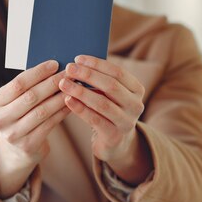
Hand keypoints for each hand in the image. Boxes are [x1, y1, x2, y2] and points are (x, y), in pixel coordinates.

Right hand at [0, 60, 68, 195]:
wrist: (18, 147)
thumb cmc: (22, 113)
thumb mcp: (17, 100)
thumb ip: (29, 86)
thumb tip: (54, 66)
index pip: (18, 83)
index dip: (38, 72)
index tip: (55, 64)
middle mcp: (0, 119)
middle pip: (31, 96)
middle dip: (52, 83)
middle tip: (69, 73)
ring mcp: (13, 134)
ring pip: (42, 111)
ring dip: (60, 97)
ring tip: (74, 87)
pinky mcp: (28, 145)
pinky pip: (49, 124)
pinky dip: (62, 112)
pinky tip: (71, 103)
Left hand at [59, 55, 151, 184]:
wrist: (115, 142)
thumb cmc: (108, 109)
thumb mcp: (110, 94)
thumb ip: (100, 80)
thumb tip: (77, 62)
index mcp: (137, 89)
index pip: (118, 72)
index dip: (97, 64)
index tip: (78, 58)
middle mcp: (136, 105)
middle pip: (111, 86)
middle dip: (88, 75)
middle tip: (69, 69)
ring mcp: (127, 122)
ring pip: (102, 103)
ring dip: (81, 91)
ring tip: (63, 83)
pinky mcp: (114, 136)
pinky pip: (95, 120)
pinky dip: (80, 109)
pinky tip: (67, 100)